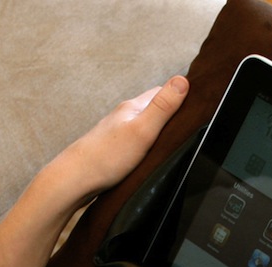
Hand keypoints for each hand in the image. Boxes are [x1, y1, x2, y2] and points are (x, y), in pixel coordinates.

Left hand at [57, 75, 189, 202]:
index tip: (197, 102)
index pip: (161, 92)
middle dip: (170, 112)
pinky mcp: (112, 151)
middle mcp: (123, 117)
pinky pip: (135, 142)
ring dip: (157, 130)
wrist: (73, 181)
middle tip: (189, 123)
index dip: (180, 95)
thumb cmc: (106, 157)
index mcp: (132, 108)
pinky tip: (150, 156)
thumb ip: (163, 107)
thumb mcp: (142, 130)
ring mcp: (116, 134)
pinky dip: (146, 145)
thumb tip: (182, 80)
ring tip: (173, 140)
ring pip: (143, 125)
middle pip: (152, 108)